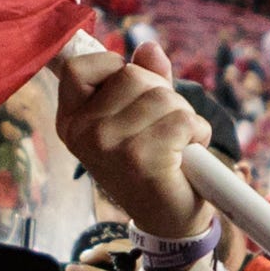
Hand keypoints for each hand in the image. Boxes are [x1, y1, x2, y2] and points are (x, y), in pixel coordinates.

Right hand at [55, 39, 213, 239]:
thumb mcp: (140, 118)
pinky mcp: (140, 159)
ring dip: (183, 116)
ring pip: (162, 96)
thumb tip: (149, 48)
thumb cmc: (153, 165)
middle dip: (161, 94)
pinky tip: (189, 152)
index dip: (113, 67)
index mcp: (72, 122)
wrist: (169, 222)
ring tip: (177, 143)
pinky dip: (197, 132)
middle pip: (131, 75)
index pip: (78, 67)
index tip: (131, 92)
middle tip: (164, 129)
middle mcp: (83, 133)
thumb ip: (143, 80)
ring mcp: (109, 146)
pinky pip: (181, 120)